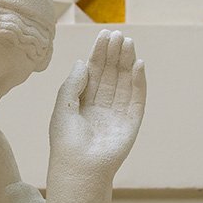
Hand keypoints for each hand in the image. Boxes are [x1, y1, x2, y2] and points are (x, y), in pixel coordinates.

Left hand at [48, 31, 145, 184]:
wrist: (79, 168)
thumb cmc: (66, 140)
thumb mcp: (63, 106)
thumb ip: (73, 83)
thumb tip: (83, 61)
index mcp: (84, 101)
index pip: (94, 72)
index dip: (99, 53)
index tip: (104, 34)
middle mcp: (102, 105)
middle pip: (111, 74)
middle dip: (114, 54)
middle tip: (118, 34)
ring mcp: (117, 113)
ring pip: (124, 82)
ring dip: (127, 62)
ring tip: (128, 43)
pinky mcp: (131, 122)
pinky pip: (137, 98)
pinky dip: (139, 82)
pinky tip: (138, 64)